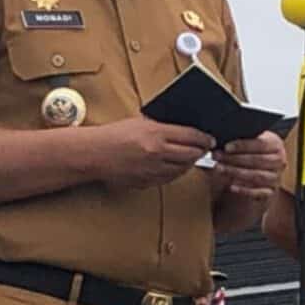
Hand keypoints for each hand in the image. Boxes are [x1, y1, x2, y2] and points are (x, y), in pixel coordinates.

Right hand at [91, 118, 214, 189]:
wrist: (94, 153)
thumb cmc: (115, 134)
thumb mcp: (140, 122)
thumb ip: (162, 127)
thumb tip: (183, 130)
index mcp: (156, 134)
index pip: (191, 136)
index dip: (204, 139)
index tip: (210, 139)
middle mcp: (157, 153)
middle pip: (191, 155)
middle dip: (200, 152)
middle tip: (205, 149)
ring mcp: (152, 170)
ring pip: (182, 169)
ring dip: (189, 164)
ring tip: (191, 158)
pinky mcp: (146, 182)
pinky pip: (168, 179)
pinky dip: (175, 173)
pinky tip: (176, 167)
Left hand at [211, 131, 285, 200]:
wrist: (261, 172)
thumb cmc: (252, 154)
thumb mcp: (251, 144)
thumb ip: (242, 141)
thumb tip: (223, 140)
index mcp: (276, 145)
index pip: (260, 144)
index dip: (242, 146)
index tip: (226, 147)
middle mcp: (279, 161)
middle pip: (257, 160)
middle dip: (234, 159)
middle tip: (217, 157)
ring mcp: (276, 178)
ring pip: (256, 176)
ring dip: (236, 173)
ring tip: (220, 169)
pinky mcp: (271, 192)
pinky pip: (258, 192)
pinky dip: (244, 190)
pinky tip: (231, 186)